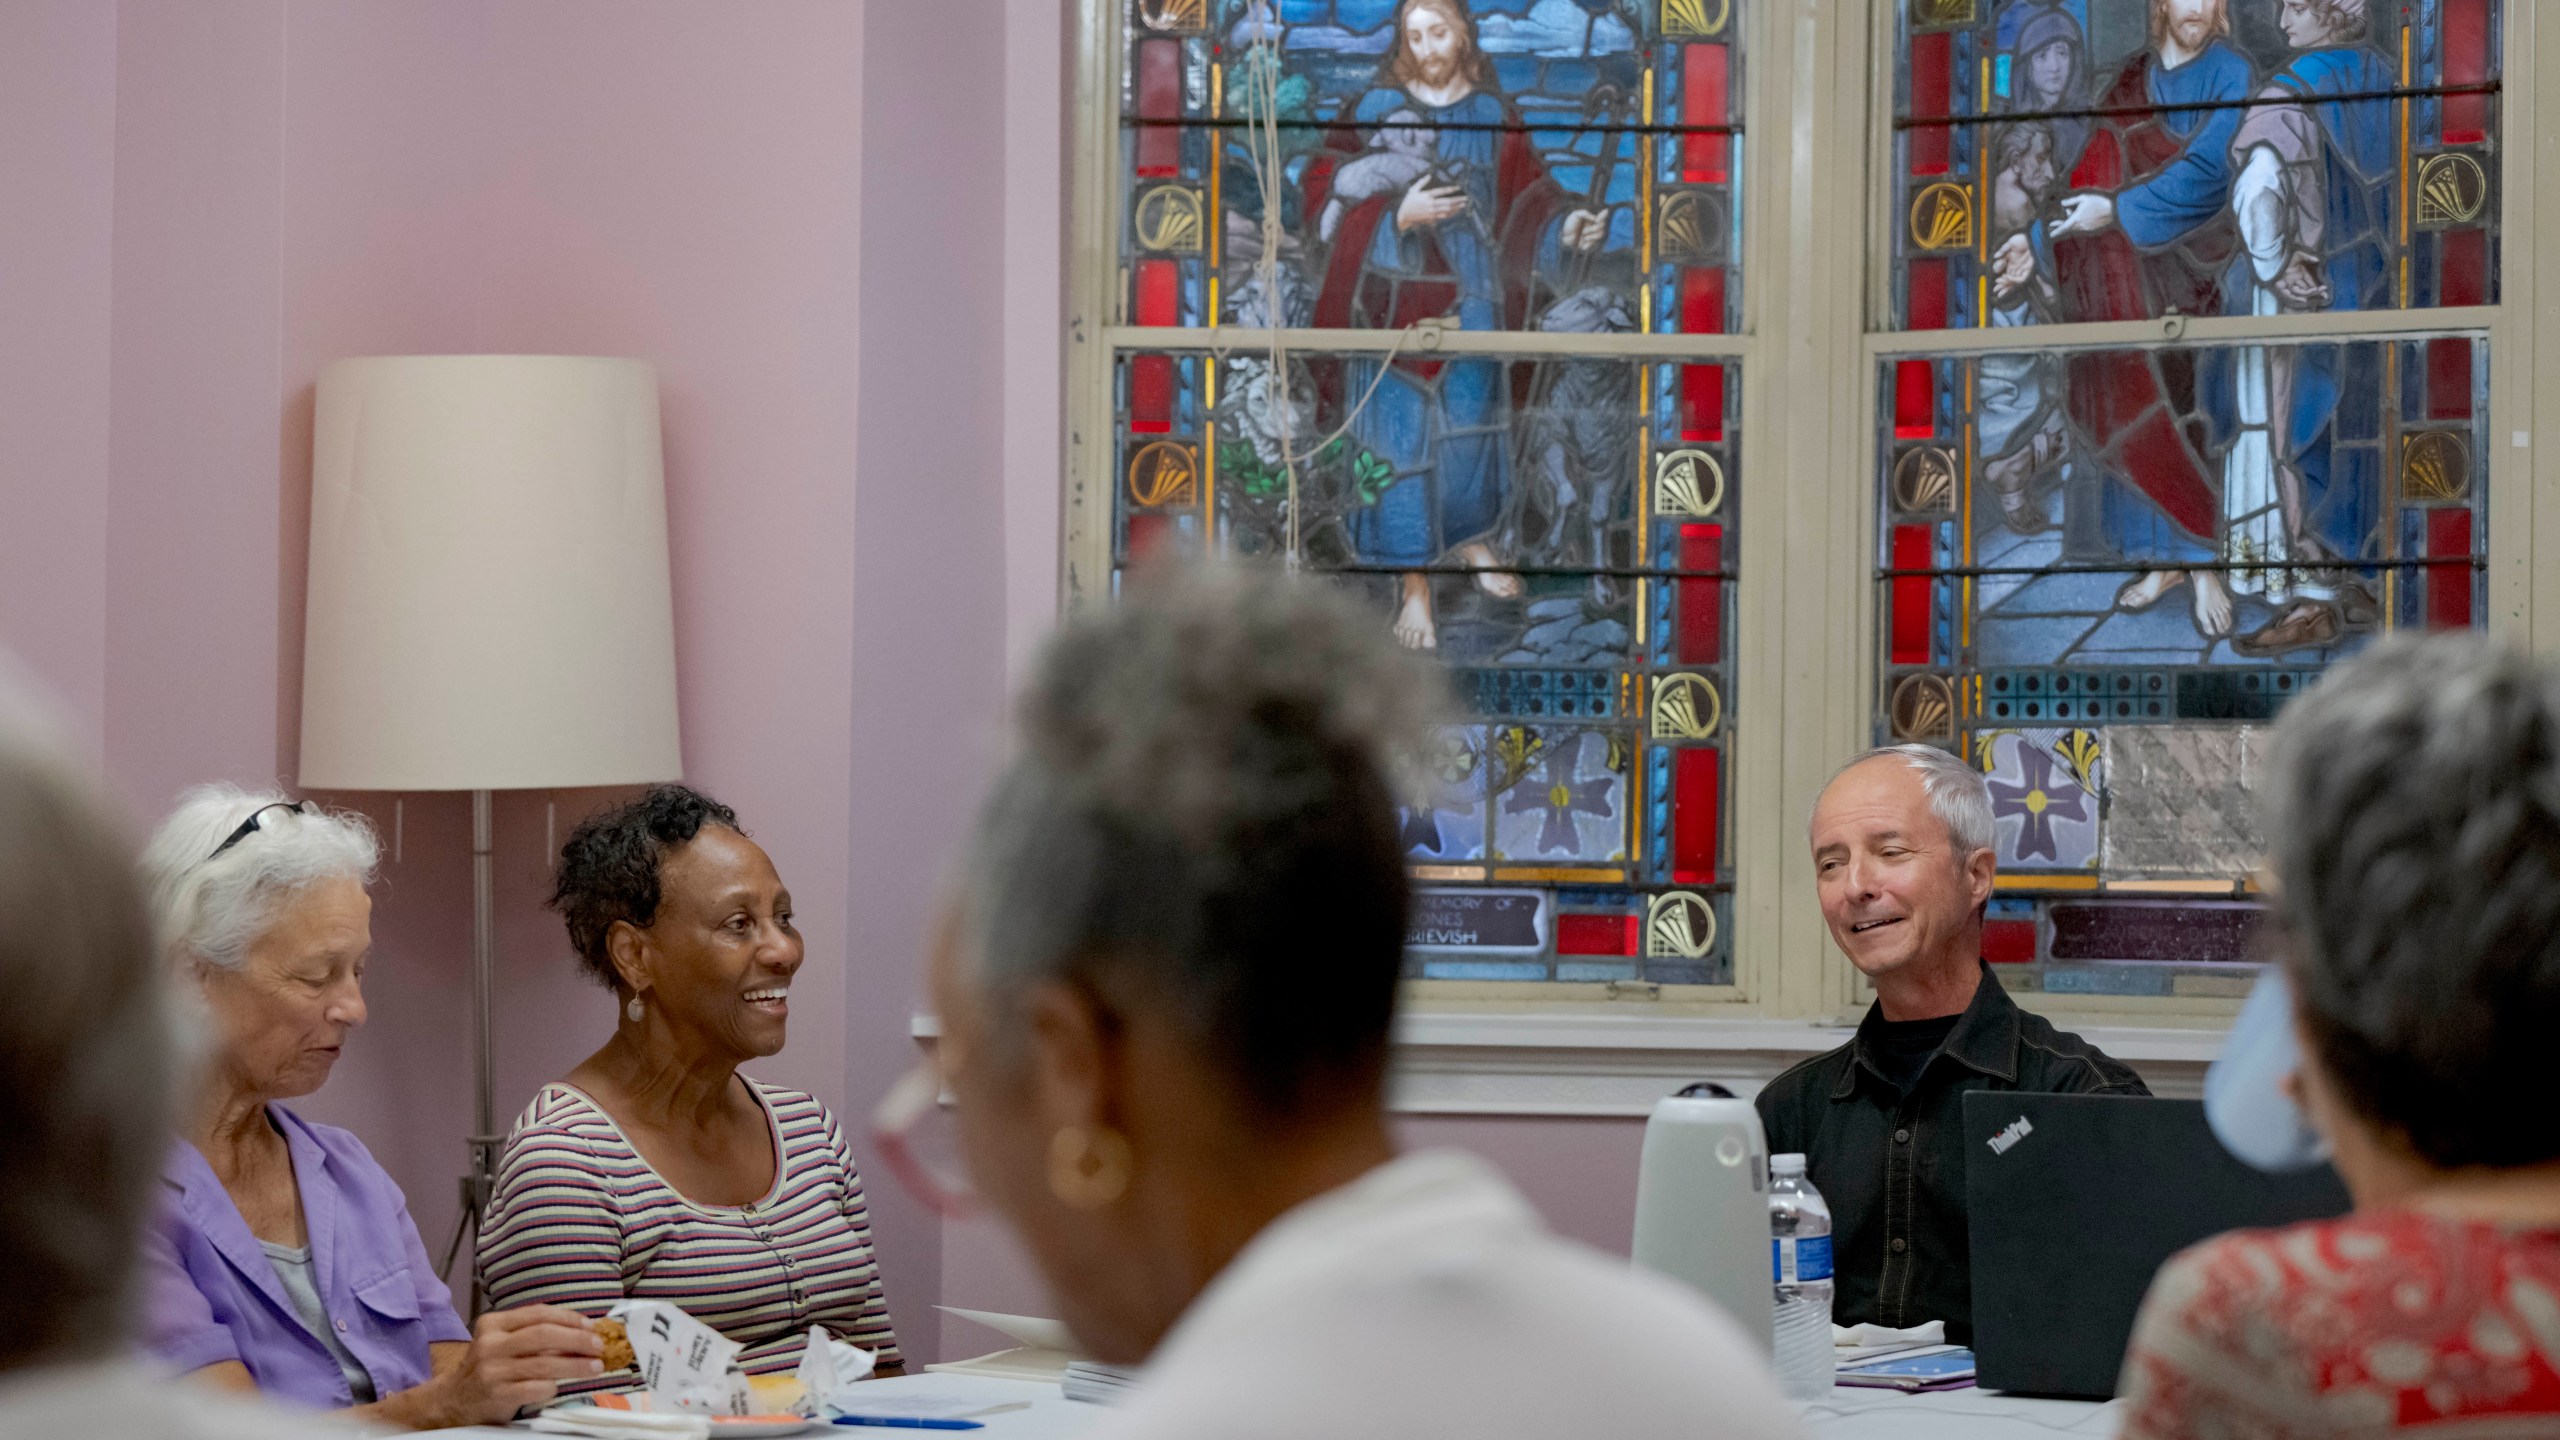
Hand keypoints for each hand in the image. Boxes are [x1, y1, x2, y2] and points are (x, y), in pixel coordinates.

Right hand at [433, 1305, 606, 1424]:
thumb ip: (531, 1331)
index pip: (538, 1314)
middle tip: (599, 1345)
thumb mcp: (500, 1341)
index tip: (591, 1325)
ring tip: (595, 1366)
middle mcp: (490, 1345)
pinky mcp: (498, 1395)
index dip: (570, 1318)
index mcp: (493, 1324)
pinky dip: (554, 1386)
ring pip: (544, 1363)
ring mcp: (493, 1371)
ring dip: (576, 1365)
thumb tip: (581, 1329)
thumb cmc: (488, 1367)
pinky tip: (563, 1386)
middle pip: (544, 1335)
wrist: (453, 1401)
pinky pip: (536, 1388)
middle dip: (578, 1339)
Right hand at [1395, 180, 1469, 232]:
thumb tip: (1429, 175)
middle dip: (1458, 200)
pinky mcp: (1432, 218)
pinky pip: (1445, 216)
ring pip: (1447, 209)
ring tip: (1464, 204)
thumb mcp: (1413, 190)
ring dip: (1457, 207)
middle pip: (1447, 202)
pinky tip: (1457, 211)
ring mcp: (1432, 212)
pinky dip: (1452, 213)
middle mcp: (1431, 204)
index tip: (1459, 187)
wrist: (1404, 216)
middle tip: (1466, 198)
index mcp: (1427, 196)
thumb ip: (1421, 182)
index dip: (1451, 189)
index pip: (1441, 191)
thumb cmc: (1408, 202)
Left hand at [1560, 208, 1608, 252]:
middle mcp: (1594, 224)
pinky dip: (1590, 243)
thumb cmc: (1569, 225)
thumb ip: (1584, 213)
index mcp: (1591, 216)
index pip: (1603, 214)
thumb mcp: (1575, 215)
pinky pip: (1596, 242)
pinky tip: (1583, 244)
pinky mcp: (1592, 241)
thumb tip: (1595, 218)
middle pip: (1602, 225)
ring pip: (1601, 233)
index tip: (1597, 220)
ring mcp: (1594, 233)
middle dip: (1594, 229)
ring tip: (1583, 236)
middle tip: (1583, 231)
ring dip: (1592, 236)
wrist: (1564, 238)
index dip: (1603, 216)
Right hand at [1991, 233, 2036, 296]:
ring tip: (2000, 281)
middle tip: (1995, 289)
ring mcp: (2022, 269)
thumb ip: (2002, 250)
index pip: (2005, 274)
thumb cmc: (2023, 238)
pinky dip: (2014, 280)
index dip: (2000, 280)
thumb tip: (1995, 257)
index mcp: (2011, 262)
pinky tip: (2007, 277)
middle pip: (2009, 280)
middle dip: (2002, 286)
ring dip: (2006, 283)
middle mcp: (2016, 267)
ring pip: (2014, 281)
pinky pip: (2021, 279)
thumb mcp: (2010, 243)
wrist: (2034, 236)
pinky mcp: (2029, 269)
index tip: (1995, 281)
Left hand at [2050, 192, 2115, 237]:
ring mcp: (2086, 230)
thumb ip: (2071, 201)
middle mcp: (2080, 227)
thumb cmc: (2099, 203)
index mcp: (2076, 220)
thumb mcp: (2084, 198)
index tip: (2050, 235)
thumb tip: (2062, 203)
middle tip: (2052, 223)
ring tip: (2075, 211)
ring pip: (2075, 228)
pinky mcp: (2092, 231)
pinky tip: (2084, 215)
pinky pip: (2082, 228)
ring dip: (2072, 221)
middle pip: (2067, 228)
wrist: (2116, 211)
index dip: (2056, 232)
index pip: (2063, 228)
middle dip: (2061, 224)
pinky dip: (2080, 223)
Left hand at [2272, 253, 2330, 308]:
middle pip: (2306, 289)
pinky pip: (2289, 295)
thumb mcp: (2298, 255)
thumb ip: (2308, 257)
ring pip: (2300, 293)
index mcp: (2300, 274)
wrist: (2273, 257)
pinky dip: (2297, 298)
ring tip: (2316, 291)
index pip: (2311, 283)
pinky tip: (2304, 300)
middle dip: (2315, 291)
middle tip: (2324, 293)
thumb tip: (2317, 260)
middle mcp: (2295, 280)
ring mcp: (2288, 284)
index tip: (2326, 289)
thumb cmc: (2285, 255)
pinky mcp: (2281, 287)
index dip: (2318, 287)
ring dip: (2308, 293)